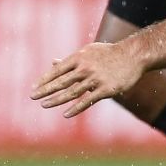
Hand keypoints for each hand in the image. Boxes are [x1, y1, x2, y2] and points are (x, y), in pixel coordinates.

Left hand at [31, 41, 145, 117]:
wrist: (133, 55)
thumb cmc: (108, 53)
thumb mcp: (88, 51)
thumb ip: (70, 60)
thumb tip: (53, 62)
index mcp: (79, 57)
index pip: (58, 70)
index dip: (45, 79)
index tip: (34, 87)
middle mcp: (85, 68)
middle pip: (61, 81)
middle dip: (45, 89)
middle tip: (32, 96)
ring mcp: (95, 79)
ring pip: (72, 92)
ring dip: (56, 100)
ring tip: (44, 105)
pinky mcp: (106, 90)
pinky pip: (87, 101)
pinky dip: (75, 108)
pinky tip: (65, 114)